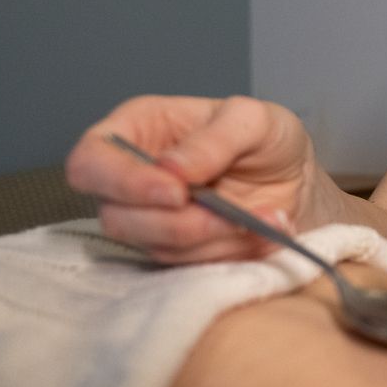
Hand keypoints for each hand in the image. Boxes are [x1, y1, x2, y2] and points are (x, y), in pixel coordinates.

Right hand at [66, 95, 318, 263]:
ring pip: (156, 247)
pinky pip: (191, 267)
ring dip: (212, 238)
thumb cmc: (266, 137)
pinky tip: (264, 231)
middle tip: (229, 212)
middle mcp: (133, 179)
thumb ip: (215, 139)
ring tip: (262, 216)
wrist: (297, 178)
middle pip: (117, 218)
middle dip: (177, 222)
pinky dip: (231, 253)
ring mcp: (152, 220)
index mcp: (136, 130)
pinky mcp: (178, 252)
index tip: (175, 193)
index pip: (89, 162)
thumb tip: (171, 169)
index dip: (121, 183)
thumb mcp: (253, 119)